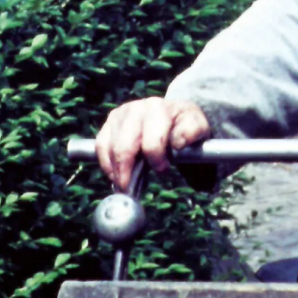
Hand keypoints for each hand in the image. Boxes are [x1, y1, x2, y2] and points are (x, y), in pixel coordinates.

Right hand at [95, 97, 209, 191]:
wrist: (175, 114)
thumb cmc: (185, 124)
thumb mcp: (197, 127)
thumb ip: (192, 132)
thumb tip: (178, 143)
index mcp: (159, 108)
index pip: (152, 141)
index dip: (156, 159)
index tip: (163, 170)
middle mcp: (136, 109)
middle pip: (125, 146)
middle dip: (126, 170)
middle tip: (130, 189)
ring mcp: (120, 114)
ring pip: (109, 146)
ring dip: (114, 170)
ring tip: (122, 186)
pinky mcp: (110, 122)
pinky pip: (100, 145)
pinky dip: (105, 163)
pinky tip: (114, 176)